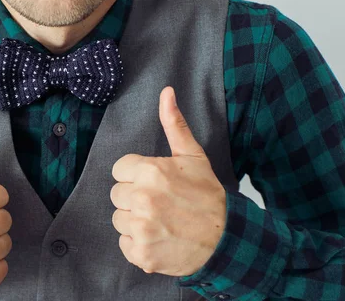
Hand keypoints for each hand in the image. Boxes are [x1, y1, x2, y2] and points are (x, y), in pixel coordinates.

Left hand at [110, 86, 226, 276]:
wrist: (228, 238)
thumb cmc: (207, 195)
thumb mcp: (192, 155)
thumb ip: (173, 123)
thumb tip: (166, 91)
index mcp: (151, 171)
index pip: (120, 169)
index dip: (136, 175)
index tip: (155, 183)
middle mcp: (143, 198)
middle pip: (117, 194)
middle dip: (134, 197)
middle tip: (160, 203)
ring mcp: (142, 228)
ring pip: (118, 219)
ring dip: (135, 221)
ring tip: (160, 221)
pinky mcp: (142, 254)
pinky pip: (123, 244)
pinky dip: (137, 244)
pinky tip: (158, 238)